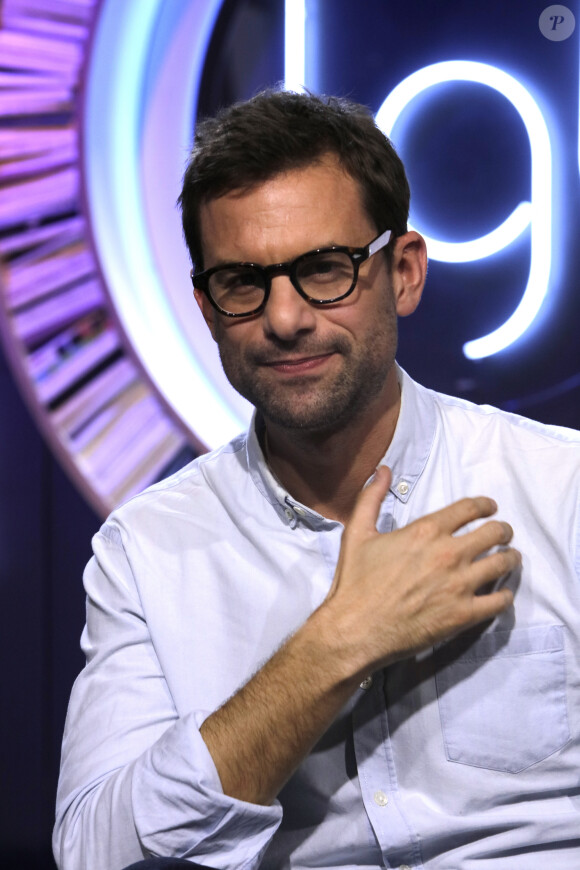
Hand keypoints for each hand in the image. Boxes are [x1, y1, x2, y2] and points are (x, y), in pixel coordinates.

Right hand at [324, 466, 519, 672]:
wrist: (356, 629)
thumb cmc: (355, 582)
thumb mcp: (357, 532)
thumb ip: (371, 497)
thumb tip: (382, 470)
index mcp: (426, 531)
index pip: (469, 508)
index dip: (485, 505)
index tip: (490, 507)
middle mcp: (449, 554)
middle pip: (494, 533)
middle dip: (503, 530)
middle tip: (503, 534)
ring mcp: (459, 585)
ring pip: (502, 564)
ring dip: (510, 558)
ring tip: (510, 559)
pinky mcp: (463, 615)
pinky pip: (499, 601)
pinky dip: (505, 596)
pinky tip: (502, 594)